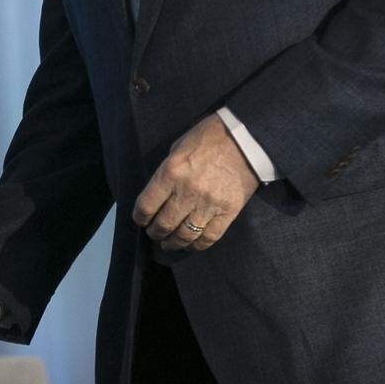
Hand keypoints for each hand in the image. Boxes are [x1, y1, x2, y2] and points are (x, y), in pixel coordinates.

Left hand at [133, 114, 258, 251]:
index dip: (140, 217)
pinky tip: (191, 244)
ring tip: (169, 243)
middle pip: (164, 224)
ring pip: (185, 235)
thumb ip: (167, 172)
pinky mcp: (228, 212)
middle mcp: (187, 192)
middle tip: (154, 233)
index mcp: (170, 173)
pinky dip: (197, 245)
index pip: (146, 205)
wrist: (245, 139)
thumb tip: (158, 195)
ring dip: (173, 242)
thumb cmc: (207, 138)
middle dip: (155, 233)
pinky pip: (209, 237)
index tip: (140, 220)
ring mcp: (208, 204)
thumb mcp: (177, 149)